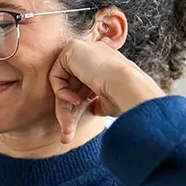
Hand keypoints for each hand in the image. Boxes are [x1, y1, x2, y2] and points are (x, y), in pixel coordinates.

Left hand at [49, 39, 165, 142]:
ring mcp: (83, 50)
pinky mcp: (72, 48)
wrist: (129, 87)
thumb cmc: (123, 97)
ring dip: (62, 108)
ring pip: (62, 84)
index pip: (83, 87)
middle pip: (70, 87)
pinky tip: (75, 101)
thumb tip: (93, 108)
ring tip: (68, 129)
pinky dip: (61, 91)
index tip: (75, 128)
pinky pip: (56, 75)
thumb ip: (97, 101)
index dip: (78, 107)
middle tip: (66, 137)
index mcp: (104, 64)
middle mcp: (93, 55)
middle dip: (66, 112)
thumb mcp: (107, 102)